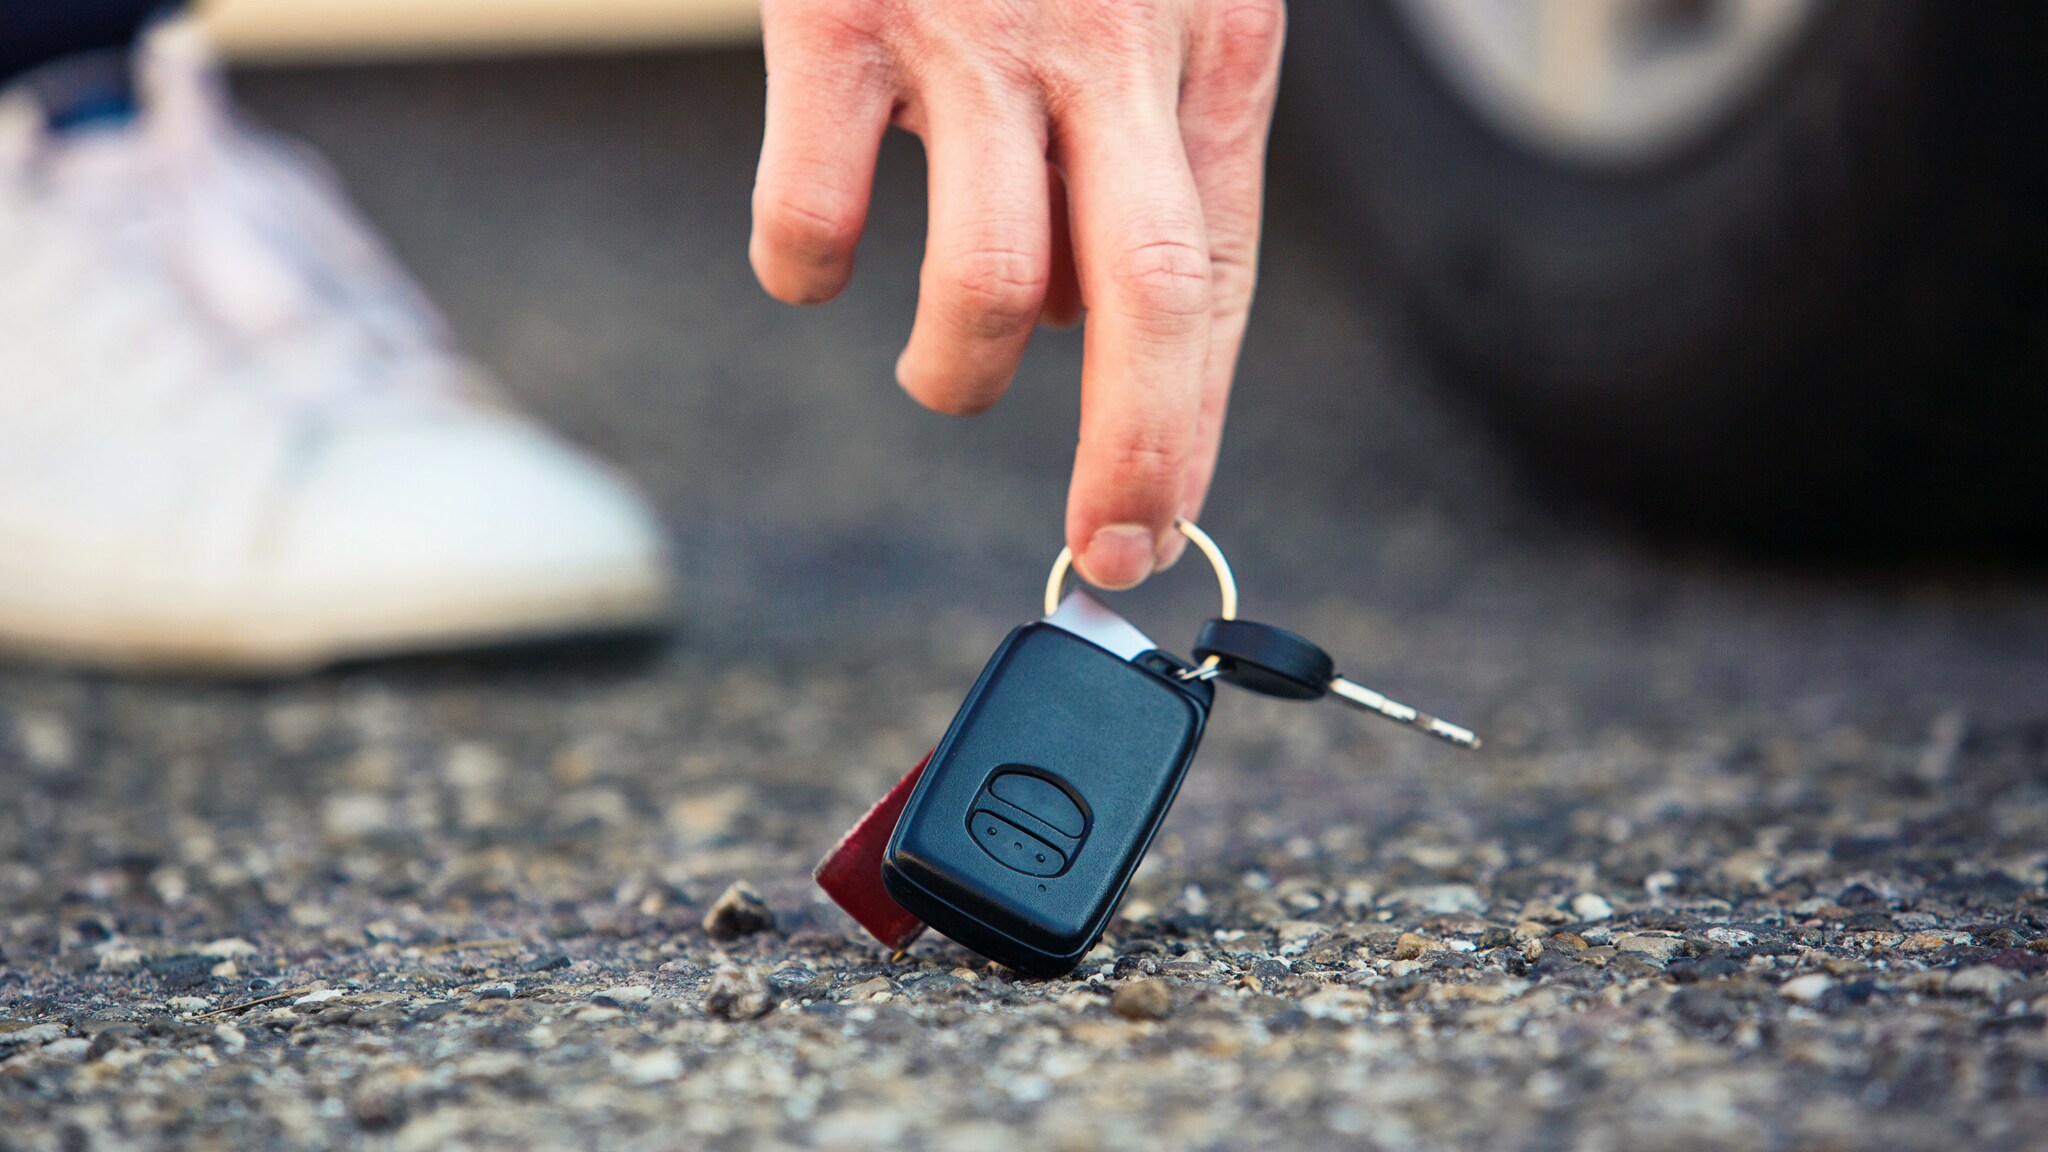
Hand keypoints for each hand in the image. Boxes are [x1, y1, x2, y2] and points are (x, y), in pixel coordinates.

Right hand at [751, 0, 1284, 587]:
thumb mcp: (1142, 13)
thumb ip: (1129, 158)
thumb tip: (1079, 326)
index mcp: (1206, 43)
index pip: (1217, 278)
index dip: (1191, 423)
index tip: (1162, 522)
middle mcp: (1107, 42)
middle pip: (1149, 298)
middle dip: (1130, 456)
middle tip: (1102, 546)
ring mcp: (973, 31)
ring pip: (989, 283)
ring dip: (958, 374)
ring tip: (939, 371)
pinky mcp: (836, 16)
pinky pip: (815, 214)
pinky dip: (805, 274)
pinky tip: (815, 265)